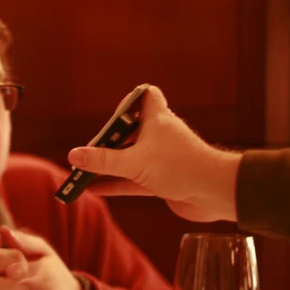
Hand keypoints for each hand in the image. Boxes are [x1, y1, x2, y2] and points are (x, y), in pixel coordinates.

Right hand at [67, 85, 241, 222]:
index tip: (112, 116)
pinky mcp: (163, 180)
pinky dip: (116, 184)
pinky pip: (133, 180)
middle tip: (88, 151)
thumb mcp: (133, 162)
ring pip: (130, 158)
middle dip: (109, 140)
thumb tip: (72, 156)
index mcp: (157, 119)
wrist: (216, 193)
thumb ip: (102, 161)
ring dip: (109, 165)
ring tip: (83, 172)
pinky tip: (94, 190)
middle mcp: (160, 136)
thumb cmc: (179, 167)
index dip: (128, 101)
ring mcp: (162, 159)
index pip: (146, 96)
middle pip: (131, 131)